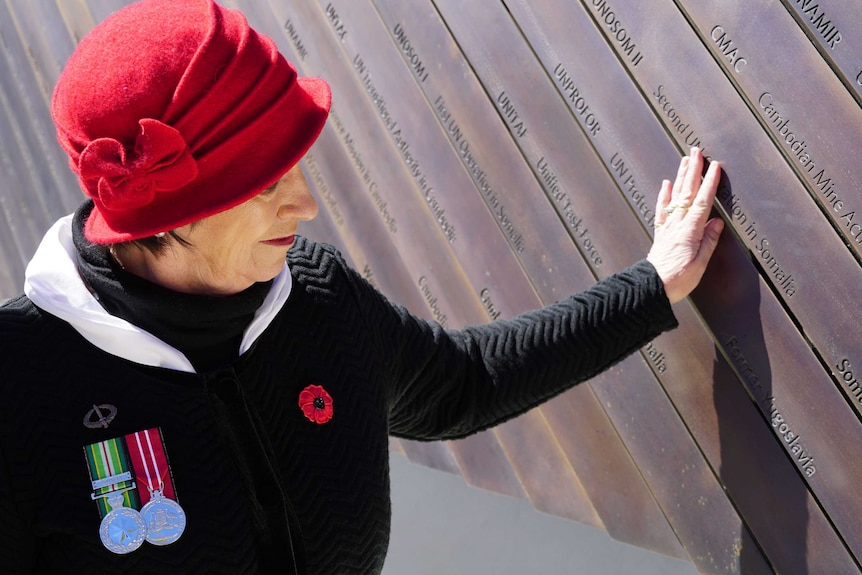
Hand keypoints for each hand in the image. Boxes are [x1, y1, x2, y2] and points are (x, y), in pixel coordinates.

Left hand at [647, 147, 724, 303]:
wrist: (651, 288)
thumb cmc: (678, 280)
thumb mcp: (700, 265)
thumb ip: (709, 242)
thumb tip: (716, 222)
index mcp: (690, 232)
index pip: (703, 201)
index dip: (710, 183)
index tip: (716, 165)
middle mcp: (677, 225)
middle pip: (687, 192)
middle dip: (693, 170)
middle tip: (696, 150)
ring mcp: (668, 227)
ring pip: (675, 196)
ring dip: (680, 177)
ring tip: (685, 159)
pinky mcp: (661, 233)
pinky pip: (662, 209)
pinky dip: (664, 195)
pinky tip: (666, 183)